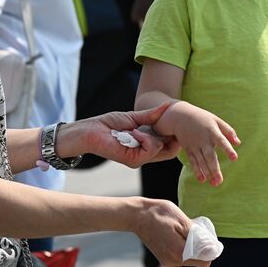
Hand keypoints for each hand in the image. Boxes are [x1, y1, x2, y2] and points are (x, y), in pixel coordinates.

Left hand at [56, 110, 181, 168]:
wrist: (91, 131)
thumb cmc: (109, 124)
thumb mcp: (135, 117)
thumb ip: (152, 115)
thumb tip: (169, 105)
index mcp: (147, 144)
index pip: (171, 145)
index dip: (176, 134)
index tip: (172, 120)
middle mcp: (145, 154)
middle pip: (171, 150)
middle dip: (170, 134)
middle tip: (159, 122)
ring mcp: (140, 158)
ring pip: (160, 148)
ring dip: (151, 135)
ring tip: (135, 129)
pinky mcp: (133, 160)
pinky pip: (150, 149)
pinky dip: (145, 138)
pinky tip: (134, 133)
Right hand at [132, 197, 210, 266]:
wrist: (137, 216)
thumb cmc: (160, 214)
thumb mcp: (183, 221)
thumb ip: (198, 236)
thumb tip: (211, 247)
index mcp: (179, 253)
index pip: (205, 261)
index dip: (210, 250)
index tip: (207, 237)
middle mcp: (173, 261)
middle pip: (197, 260)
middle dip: (201, 248)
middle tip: (196, 230)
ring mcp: (166, 260)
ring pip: (188, 258)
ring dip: (192, 246)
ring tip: (184, 230)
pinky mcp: (162, 257)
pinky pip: (179, 255)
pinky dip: (183, 247)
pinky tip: (177, 234)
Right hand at [153, 101, 240, 186]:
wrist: (180, 116)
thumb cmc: (202, 118)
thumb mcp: (216, 120)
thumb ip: (228, 131)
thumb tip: (238, 143)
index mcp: (212, 131)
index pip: (221, 141)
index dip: (228, 149)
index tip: (235, 158)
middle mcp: (203, 140)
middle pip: (209, 156)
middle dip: (215, 169)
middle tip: (220, 181)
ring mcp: (194, 145)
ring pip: (201, 161)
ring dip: (207, 173)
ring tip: (215, 183)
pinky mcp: (188, 149)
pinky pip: (193, 161)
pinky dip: (197, 170)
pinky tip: (202, 180)